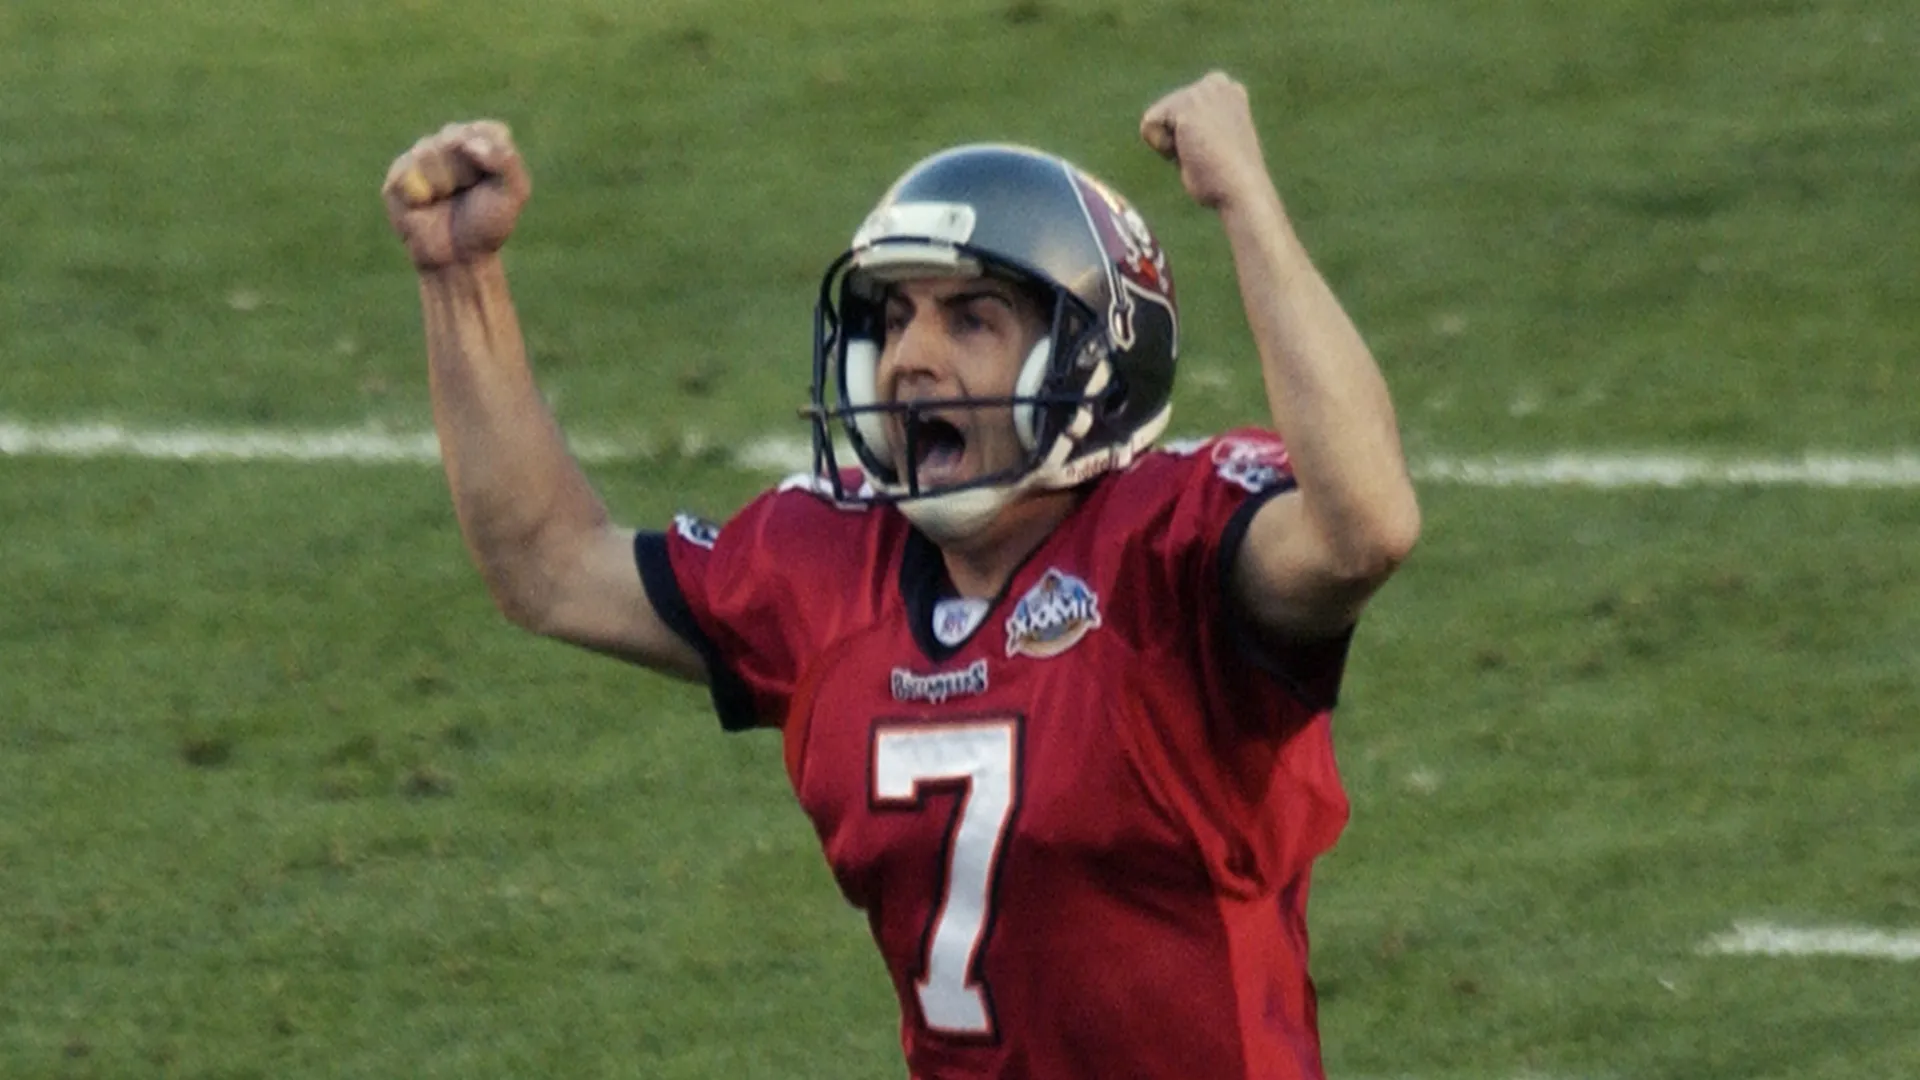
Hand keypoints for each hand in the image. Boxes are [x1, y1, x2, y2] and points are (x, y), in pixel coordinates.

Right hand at [382, 120, 531, 271]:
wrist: (458, 258)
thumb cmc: (488, 224)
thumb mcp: (513, 194)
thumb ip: (506, 161)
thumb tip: (470, 144)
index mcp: (483, 142)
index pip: (487, 131)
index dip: (489, 159)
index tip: (489, 182)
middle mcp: (451, 142)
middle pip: (454, 137)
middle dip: (466, 172)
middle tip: (466, 193)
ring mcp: (423, 155)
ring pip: (428, 151)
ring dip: (443, 183)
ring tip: (444, 200)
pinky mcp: (400, 172)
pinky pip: (407, 169)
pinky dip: (420, 192)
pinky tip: (424, 204)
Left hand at [1139, 72, 1272, 213]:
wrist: (1241, 189)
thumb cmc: (1228, 179)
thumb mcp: (1215, 145)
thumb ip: (1197, 130)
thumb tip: (1181, 138)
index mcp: (1228, 90)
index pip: (1178, 108)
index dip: (1185, 136)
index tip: (1213, 150)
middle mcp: (1216, 83)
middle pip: (1165, 112)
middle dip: (1176, 139)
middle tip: (1205, 155)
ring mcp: (1202, 91)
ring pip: (1156, 118)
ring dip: (1170, 144)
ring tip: (1199, 154)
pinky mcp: (1186, 105)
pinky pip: (1149, 126)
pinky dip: (1162, 147)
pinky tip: (1189, 153)